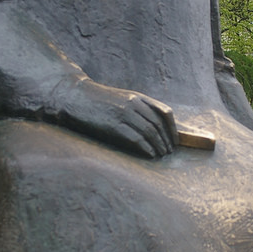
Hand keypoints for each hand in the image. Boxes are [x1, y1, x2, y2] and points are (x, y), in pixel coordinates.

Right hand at [57, 78, 177, 157]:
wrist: (77, 97)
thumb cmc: (99, 101)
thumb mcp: (123, 99)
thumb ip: (139, 108)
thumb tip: (155, 127)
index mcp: (137, 97)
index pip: (164, 112)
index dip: (172, 128)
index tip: (174, 140)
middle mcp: (133, 104)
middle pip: (158, 124)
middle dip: (166, 140)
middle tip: (169, 151)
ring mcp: (124, 114)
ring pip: (149, 132)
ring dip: (158, 145)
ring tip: (161, 154)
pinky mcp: (114, 125)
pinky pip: (136, 138)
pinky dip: (146, 148)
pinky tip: (150, 154)